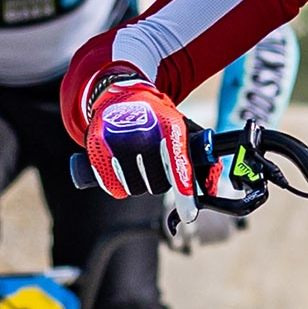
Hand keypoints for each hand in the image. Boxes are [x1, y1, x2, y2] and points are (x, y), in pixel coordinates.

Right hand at [84, 76, 198, 221]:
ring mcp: (118, 139)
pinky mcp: (97, 147)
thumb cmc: (157, 119)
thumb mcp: (182, 128)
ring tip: (138, 162)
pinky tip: (121, 168)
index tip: (188, 214)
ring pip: (135, 188)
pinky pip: (113, 187)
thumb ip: (201, 159)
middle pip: (158, 185)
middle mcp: (144, 132)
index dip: (185, 192)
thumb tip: (210, 190)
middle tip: (155, 165)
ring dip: (139, 184)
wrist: (120, 94)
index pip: (179, 165)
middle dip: (160, 182)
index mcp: (170, 126)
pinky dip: (118, 185)